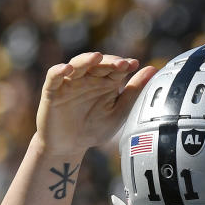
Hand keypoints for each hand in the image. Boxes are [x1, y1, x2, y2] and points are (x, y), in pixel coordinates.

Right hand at [35, 51, 156, 155]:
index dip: (124, 65)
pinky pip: (53, 77)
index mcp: (104, 83)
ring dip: (86, 60)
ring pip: (76, 66)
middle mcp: (87, 79)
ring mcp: (69, 83)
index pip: (114, 68)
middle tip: (122, 64)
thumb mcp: (118, 112)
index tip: (134, 64)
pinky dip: (58, 71)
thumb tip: (152, 69)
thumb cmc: (94, 128)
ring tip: (97, 57)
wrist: (70, 147)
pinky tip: (67, 68)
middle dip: (109, 62)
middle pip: (97, 64)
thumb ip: (134, 92)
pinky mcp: (52, 91)